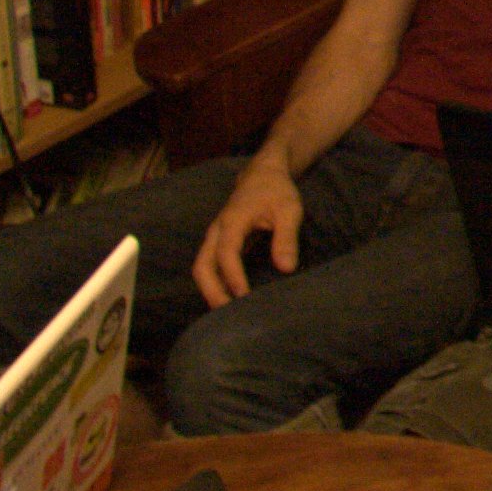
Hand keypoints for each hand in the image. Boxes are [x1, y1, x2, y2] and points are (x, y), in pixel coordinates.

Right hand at [192, 156, 303, 306]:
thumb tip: (286, 268)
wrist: (262, 175)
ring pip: (202, 268)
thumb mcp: (289, 210)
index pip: (227, 253)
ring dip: (210, 291)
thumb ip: (286, 238)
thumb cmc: (277, 191)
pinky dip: (214, 284)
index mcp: (233, 221)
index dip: (233, 276)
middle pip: (202, 266)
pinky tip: (229, 299)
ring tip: (226, 314)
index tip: (244, 296)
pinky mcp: (219, 243)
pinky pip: (209, 266)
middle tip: (227, 315)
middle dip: (212, 291)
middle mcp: (217, 231)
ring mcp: (215, 237)